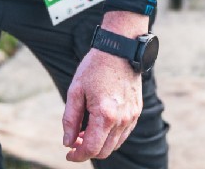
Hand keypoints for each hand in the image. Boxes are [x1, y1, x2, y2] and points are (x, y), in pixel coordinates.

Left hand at [61, 46, 142, 161]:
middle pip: (104, 151)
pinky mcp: (136, 111)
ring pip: (115, 144)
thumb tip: (68, 142)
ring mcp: (132, 116)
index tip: (69, 153)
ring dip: (100, 144)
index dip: (78, 155)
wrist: (119, 49)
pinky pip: (124, 133)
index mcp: (105, 115)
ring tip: (85, 132)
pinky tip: (99, 124)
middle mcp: (122, 119)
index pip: (92, 149)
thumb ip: (70, 119)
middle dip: (88, 151)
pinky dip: (111, 136)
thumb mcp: (75, 91)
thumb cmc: (95, 67)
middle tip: (75, 141)